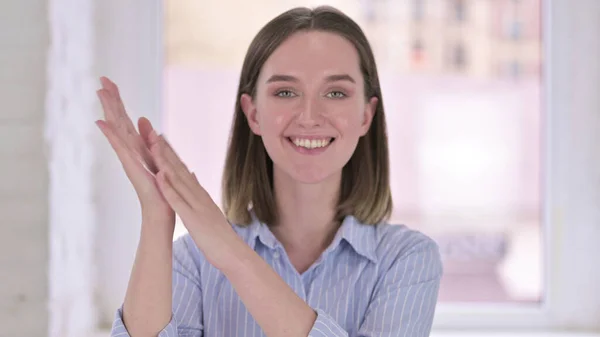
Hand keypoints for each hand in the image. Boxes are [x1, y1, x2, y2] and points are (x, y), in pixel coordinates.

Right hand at [95, 77, 174, 225]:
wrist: (161, 212)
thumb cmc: (162, 192)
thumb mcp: (160, 162)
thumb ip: (155, 147)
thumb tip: (154, 131)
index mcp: (138, 148)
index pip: (127, 121)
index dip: (120, 102)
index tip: (112, 83)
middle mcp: (130, 151)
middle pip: (119, 121)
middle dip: (112, 99)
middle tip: (102, 79)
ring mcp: (128, 158)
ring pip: (117, 129)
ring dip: (109, 110)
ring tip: (100, 92)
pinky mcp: (130, 167)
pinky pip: (120, 148)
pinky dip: (111, 135)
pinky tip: (101, 122)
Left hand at [149, 135, 234, 263]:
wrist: (234, 254)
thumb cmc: (221, 237)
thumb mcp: (209, 211)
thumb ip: (200, 194)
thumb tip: (193, 177)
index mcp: (201, 195)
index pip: (184, 170)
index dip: (171, 154)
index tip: (160, 138)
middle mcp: (199, 196)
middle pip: (180, 169)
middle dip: (165, 151)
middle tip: (153, 133)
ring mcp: (196, 206)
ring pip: (178, 180)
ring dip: (165, 163)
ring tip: (153, 145)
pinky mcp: (193, 218)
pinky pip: (179, 201)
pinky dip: (169, 188)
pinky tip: (160, 176)